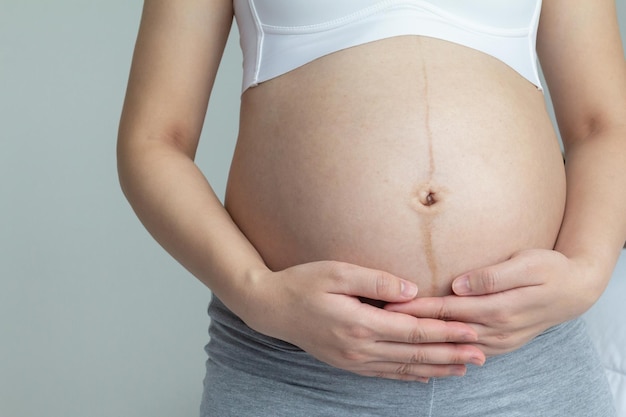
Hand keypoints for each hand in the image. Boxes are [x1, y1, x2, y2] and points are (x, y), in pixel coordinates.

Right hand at [242, 261, 485, 380]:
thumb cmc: (303, 284)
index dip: (446, 332)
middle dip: (451, 354)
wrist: (271, 308)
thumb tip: (413, 292)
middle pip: (415, 354)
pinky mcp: (348, 362)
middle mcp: (360, 348)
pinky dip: (410, 376)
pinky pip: (385, 374)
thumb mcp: (338, 272)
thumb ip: (377, 281)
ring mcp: (353, 360)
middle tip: (482, 355)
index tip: (473, 331)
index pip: (414, 331)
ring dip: (436, 368)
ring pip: (404, 368)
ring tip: (464, 368)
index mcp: (360, 324)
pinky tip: (426, 375)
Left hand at [385, 249, 600, 356]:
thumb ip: (491, 277)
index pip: (447, 310)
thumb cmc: (549, 269)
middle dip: (412, 326)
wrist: (575, 291)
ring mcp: (500, 342)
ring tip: (396, 335)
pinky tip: (429, 349)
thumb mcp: (526, 264)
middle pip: (445, 329)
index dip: (417, 309)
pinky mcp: (502, 344)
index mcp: (498, 309)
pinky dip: (446, 349)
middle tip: (380, 321)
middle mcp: (497, 331)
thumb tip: (459, 285)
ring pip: (453, 343)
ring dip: (425, 340)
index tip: (390, 307)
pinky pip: (467, 350)